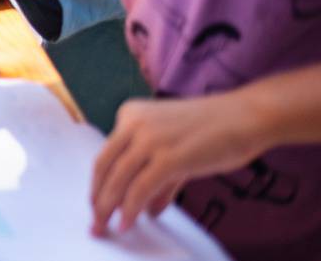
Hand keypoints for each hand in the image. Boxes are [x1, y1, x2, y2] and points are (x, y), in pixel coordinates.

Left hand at [90, 94, 268, 236]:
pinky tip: (128, 224)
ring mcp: (149, 138)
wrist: (246, 117)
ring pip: (117, 179)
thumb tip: (148, 210)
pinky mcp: (168, 156)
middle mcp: (133, 123)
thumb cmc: (215, 132)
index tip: (97, 205)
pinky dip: (130, 209)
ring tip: (107, 228)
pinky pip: (139, 188)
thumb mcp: (176, 150)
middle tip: (95, 223)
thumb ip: (160, 180)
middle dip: (97, 199)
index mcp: (129, 114)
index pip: (106, 155)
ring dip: (108, 208)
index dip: (98, 184)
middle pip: (104, 167)